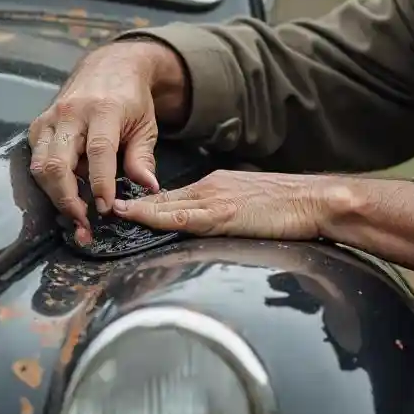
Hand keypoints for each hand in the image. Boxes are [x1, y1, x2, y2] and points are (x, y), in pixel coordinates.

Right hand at [28, 41, 181, 239]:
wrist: (110, 67)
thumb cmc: (132, 100)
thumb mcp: (146, 126)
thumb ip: (143, 158)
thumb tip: (149, 188)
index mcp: (104, 110)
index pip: (98, 151)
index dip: (100, 183)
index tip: (105, 209)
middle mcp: (72, 113)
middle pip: (59, 162)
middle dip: (68, 199)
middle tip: (84, 222)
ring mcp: (50, 118)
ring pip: (41, 165)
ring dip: (55, 195)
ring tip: (76, 215)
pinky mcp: (38, 125)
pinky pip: (37, 160)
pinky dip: (50, 181)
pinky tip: (69, 192)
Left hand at [113, 170, 322, 240]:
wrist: (315, 200)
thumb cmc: (292, 208)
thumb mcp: (252, 207)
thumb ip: (228, 214)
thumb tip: (210, 227)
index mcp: (217, 186)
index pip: (173, 197)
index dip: (145, 204)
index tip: (120, 210)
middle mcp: (210, 187)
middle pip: (162, 198)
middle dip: (130, 206)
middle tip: (98, 208)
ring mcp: (214, 199)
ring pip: (164, 204)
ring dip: (133, 210)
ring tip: (104, 212)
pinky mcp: (222, 214)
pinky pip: (180, 216)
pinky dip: (154, 217)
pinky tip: (134, 218)